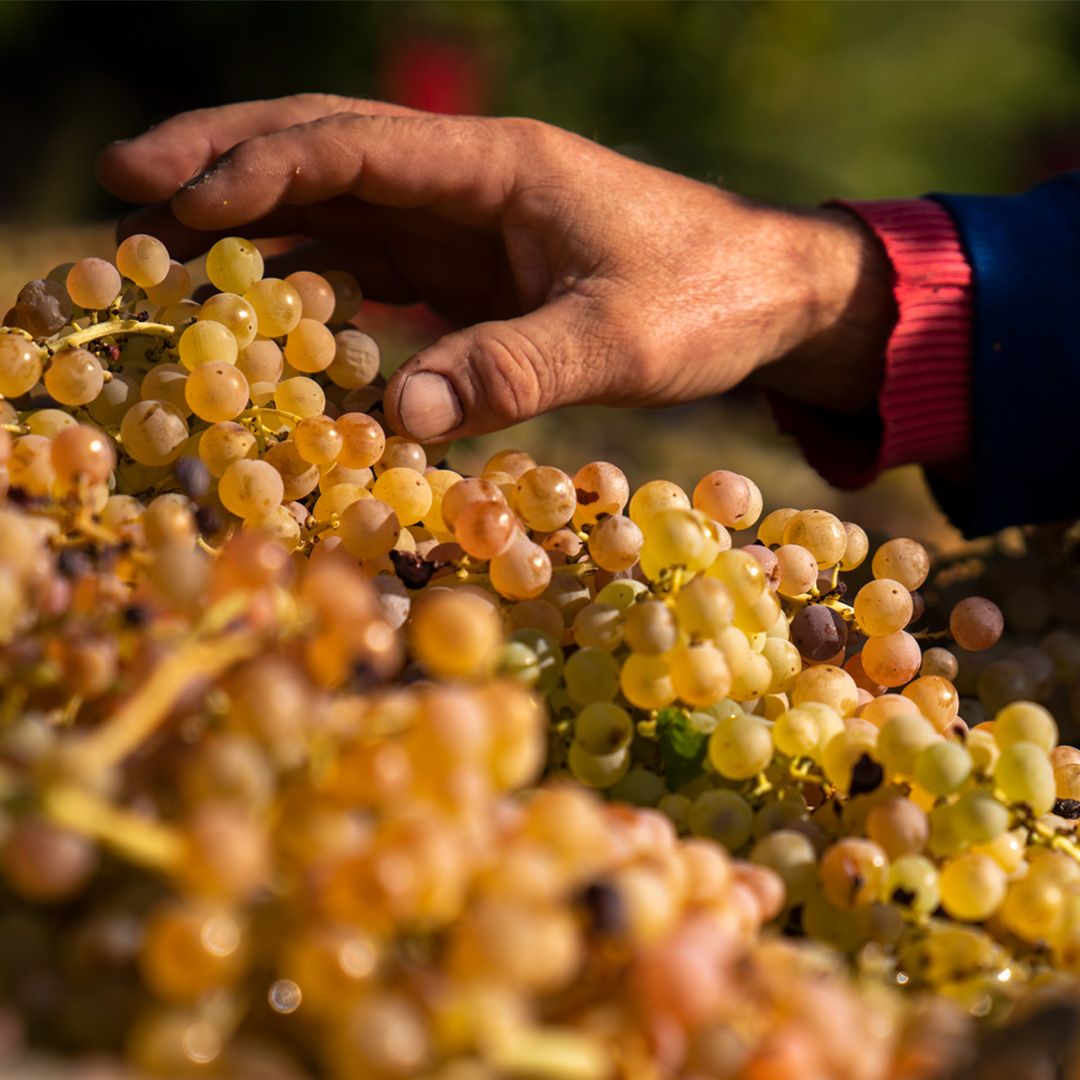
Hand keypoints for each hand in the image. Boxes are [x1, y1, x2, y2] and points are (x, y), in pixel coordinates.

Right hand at [97, 94, 895, 442]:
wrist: (767, 297)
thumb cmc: (708, 304)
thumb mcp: (621, 343)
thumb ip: (515, 372)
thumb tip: (398, 420)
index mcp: (501, 167)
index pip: (357, 148)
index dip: (263, 168)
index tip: (178, 198)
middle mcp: (473, 181)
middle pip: (328, 147)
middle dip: (226, 158)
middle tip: (126, 180)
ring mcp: (472, 223)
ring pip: (342, 201)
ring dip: (257, 218)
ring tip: (165, 242)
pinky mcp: (479, 267)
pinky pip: (379, 257)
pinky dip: (316, 272)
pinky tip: (272, 299)